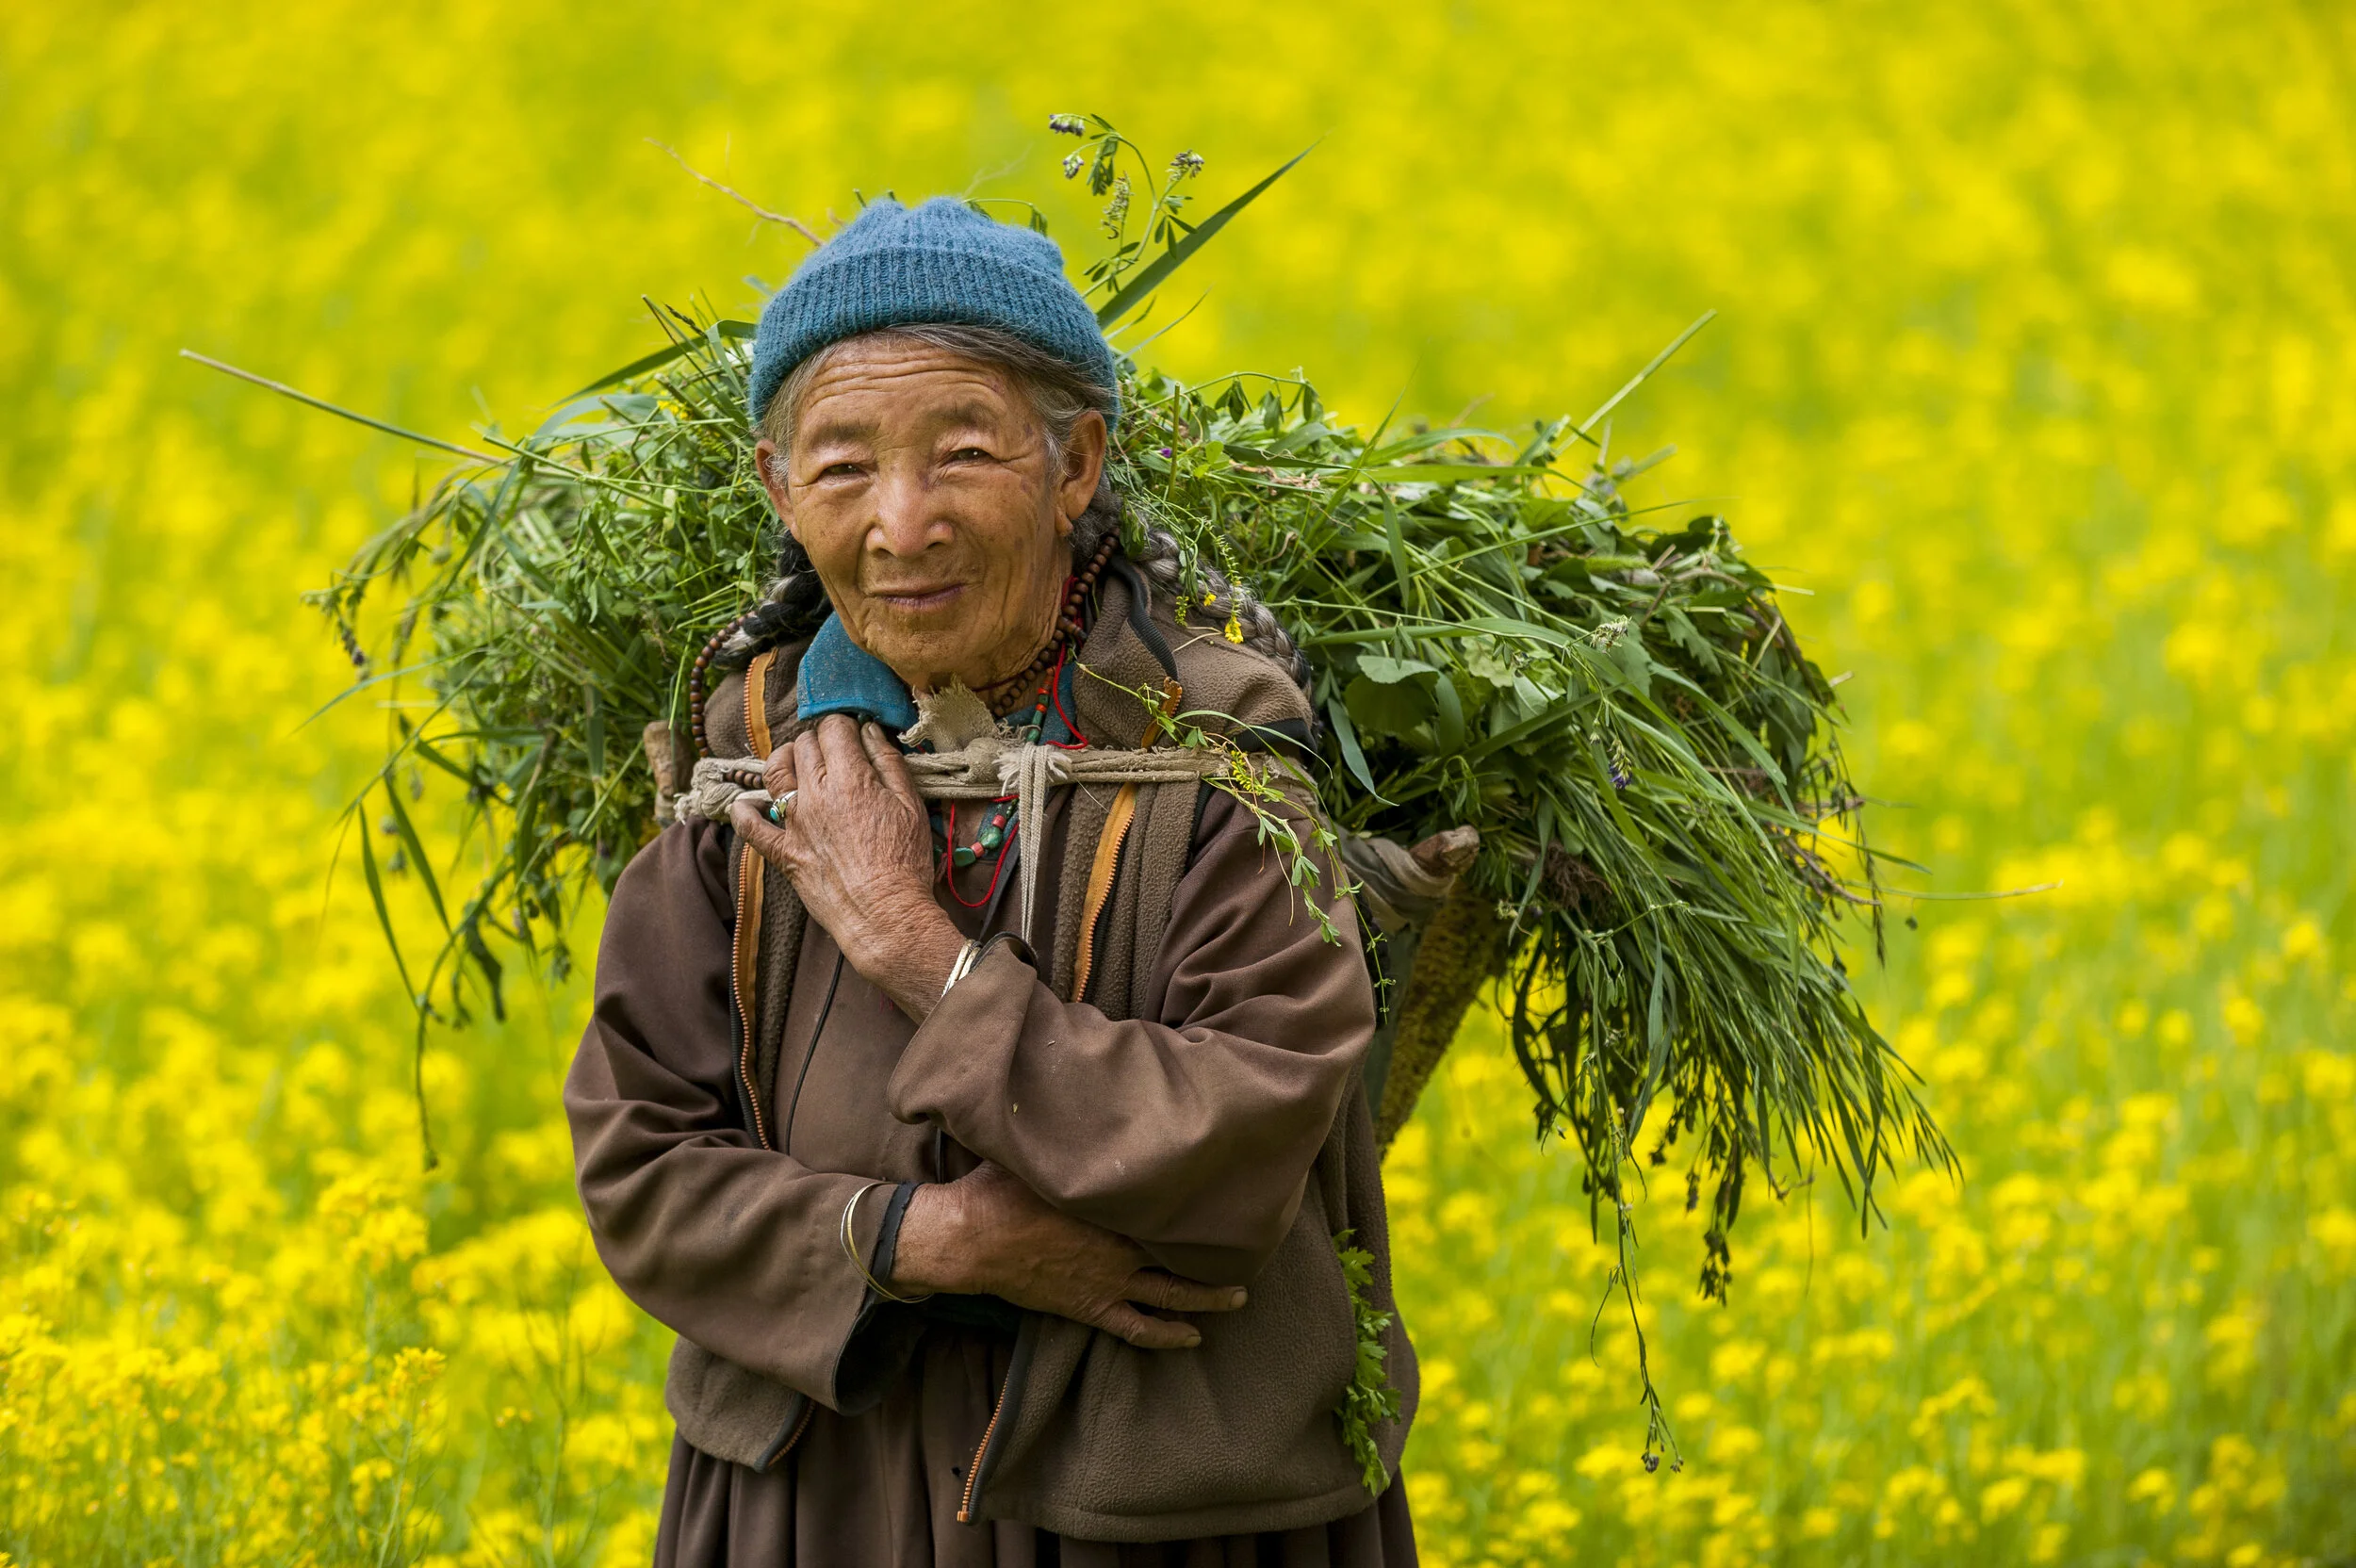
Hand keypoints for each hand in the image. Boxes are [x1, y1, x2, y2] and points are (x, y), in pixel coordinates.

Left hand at [727, 715, 960, 1018]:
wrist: (884, 914)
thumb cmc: (905, 862)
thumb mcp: (911, 805)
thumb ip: (889, 763)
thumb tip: (870, 731)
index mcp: (850, 778)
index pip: (834, 728)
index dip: (844, 726)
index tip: (853, 735)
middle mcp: (815, 794)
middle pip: (803, 745)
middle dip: (818, 740)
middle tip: (834, 752)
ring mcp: (794, 823)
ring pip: (774, 772)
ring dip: (783, 758)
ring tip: (795, 762)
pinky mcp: (783, 852)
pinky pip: (750, 827)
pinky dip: (744, 811)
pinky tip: (748, 804)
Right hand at [891, 1163, 1245, 1349]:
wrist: (970, 1238)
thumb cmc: (1002, 1187)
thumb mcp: (1042, 1148)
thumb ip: (1073, 1131)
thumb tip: (1088, 1089)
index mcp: (1114, 1205)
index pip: (1171, 1202)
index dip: (1203, 1200)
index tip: (1233, 1193)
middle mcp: (1121, 1246)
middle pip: (1182, 1250)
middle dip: (1218, 1252)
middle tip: (1252, 1247)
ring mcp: (1108, 1282)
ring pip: (1171, 1294)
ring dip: (1207, 1298)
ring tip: (1237, 1298)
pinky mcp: (1090, 1308)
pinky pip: (1137, 1329)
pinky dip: (1167, 1335)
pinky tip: (1192, 1339)